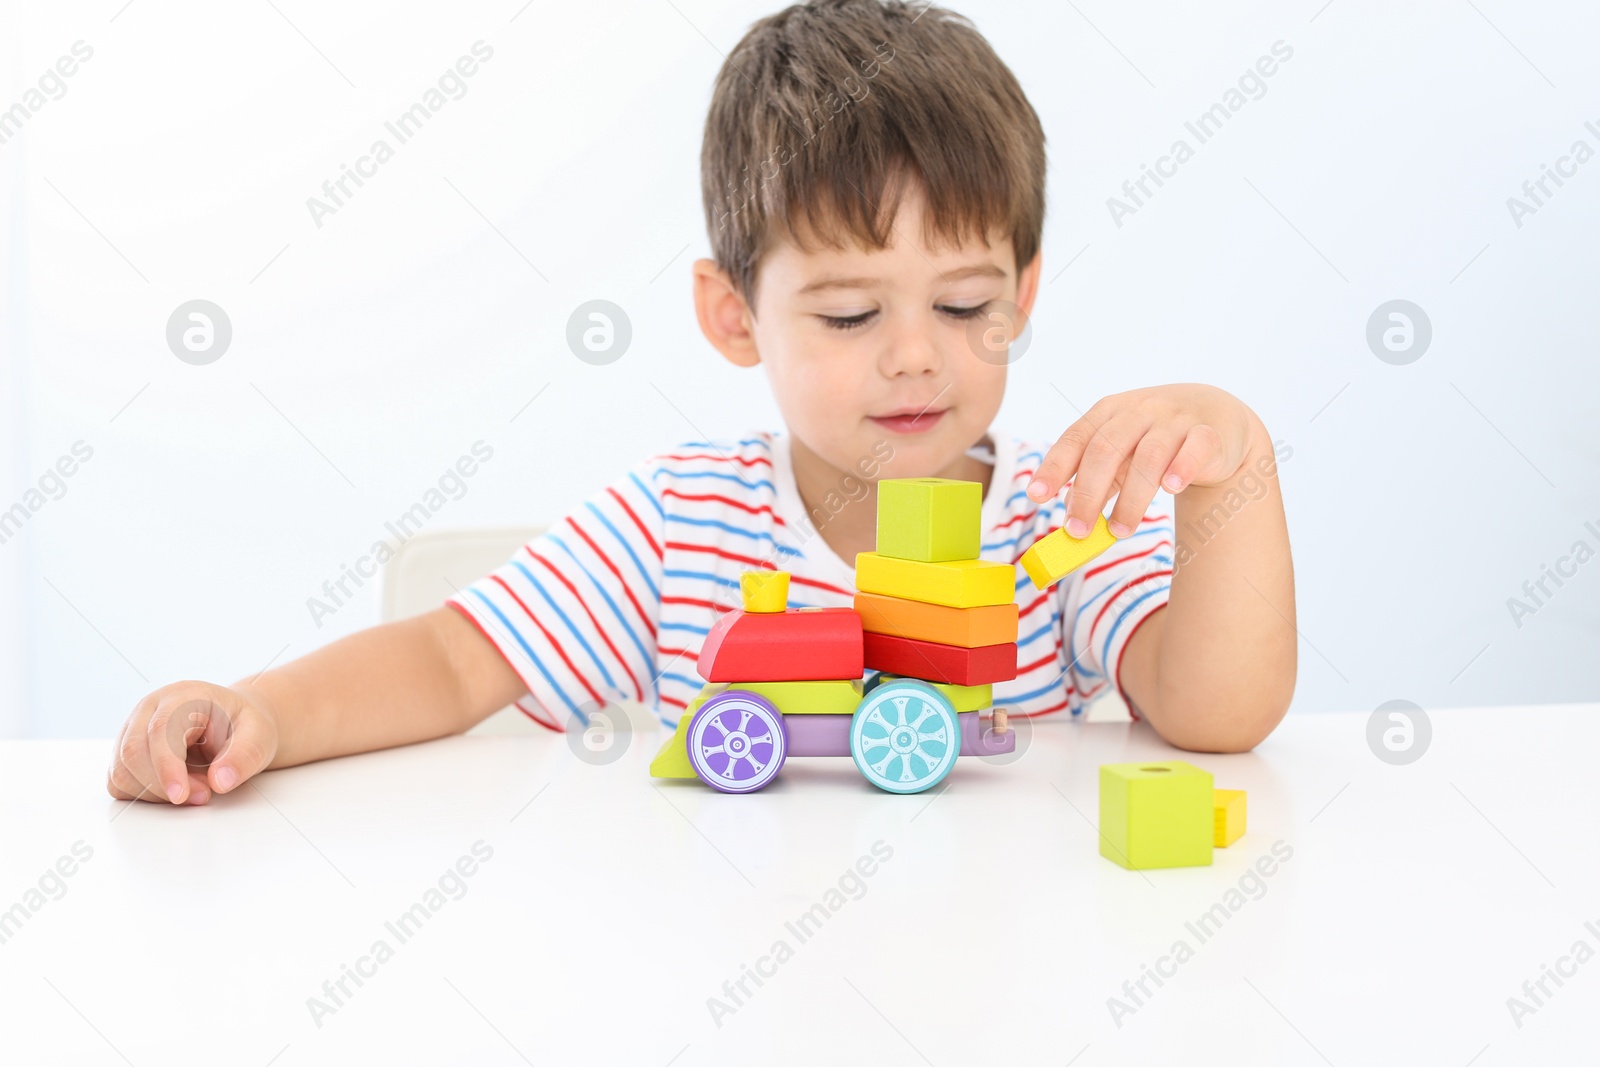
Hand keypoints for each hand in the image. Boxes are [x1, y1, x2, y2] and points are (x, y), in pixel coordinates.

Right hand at [107, 680, 279, 804]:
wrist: (235, 724)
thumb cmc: (244, 726)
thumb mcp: (260, 736)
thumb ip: (244, 756)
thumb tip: (220, 781)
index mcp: (183, 696)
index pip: (160, 729)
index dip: (166, 765)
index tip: (181, 796)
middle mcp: (150, 709)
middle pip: (133, 752)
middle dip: (163, 785)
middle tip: (202, 796)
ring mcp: (133, 730)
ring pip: (122, 771)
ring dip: (156, 792)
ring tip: (197, 787)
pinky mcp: (127, 754)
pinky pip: (121, 783)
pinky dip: (146, 795)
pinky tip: (178, 787)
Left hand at [1026, 384, 1259, 536]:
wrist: (1217, 417)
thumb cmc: (1156, 438)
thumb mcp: (1122, 452)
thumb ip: (1097, 479)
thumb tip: (1067, 511)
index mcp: (1109, 413)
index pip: (1075, 439)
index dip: (1054, 467)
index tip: (1035, 496)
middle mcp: (1138, 411)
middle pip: (1106, 450)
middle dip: (1087, 493)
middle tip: (1076, 531)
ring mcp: (1174, 419)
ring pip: (1148, 457)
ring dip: (1131, 499)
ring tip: (1119, 530)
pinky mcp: (1208, 433)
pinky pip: (1195, 448)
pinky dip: (1182, 468)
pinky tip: (1171, 488)